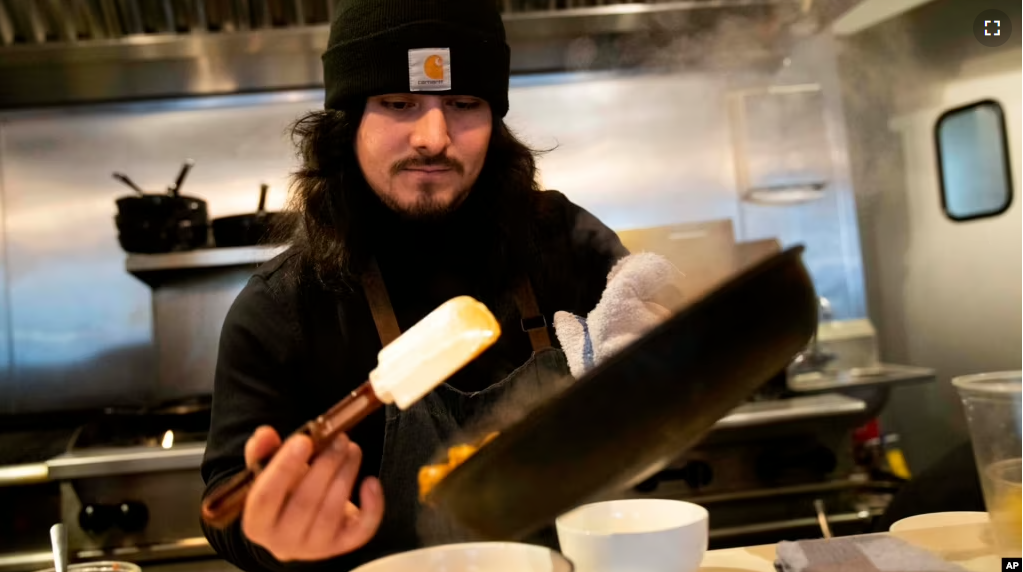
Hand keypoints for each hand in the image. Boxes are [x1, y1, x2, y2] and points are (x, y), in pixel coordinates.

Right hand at [240, 426, 384, 561]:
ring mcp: (313, 548)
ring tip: (352, 449)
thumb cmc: (282, 495)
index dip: (284, 467)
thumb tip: (265, 434)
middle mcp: (282, 541)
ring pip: (332, 512)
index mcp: (257, 523)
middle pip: (304, 503)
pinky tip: (371, 482)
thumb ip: (262, 453)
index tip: (303, 440)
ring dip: (346, 475)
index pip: (266, 497)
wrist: (297, 525)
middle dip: (326, 465)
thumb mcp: (266, 473)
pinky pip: (361, 531)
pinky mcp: (341, 546)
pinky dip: (372, 507)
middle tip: (339, 438)